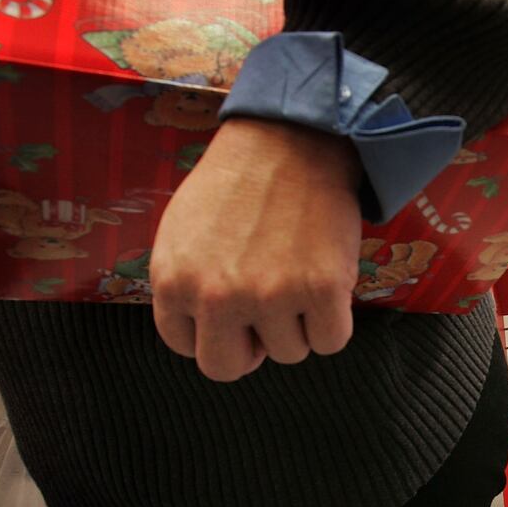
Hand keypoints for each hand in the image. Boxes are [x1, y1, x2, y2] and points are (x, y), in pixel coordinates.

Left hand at [150, 117, 363, 381]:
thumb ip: (186, 285)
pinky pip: (331, 342)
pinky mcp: (322, 291)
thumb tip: (207, 333)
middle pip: (226, 367)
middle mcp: (216, 296)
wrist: (292, 139)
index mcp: (173, 281)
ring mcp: (271, 296)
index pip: (184, 346)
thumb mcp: (182, 233)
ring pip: (288, 353)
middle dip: (249, 345)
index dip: (214, 330)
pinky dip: (334, 320)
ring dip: (298, 324)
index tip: (235, 309)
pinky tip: (327, 281)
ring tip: (300, 274)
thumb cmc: (239, 181)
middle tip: (268, 311)